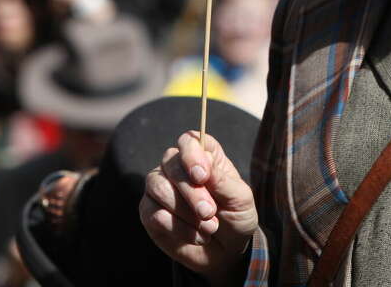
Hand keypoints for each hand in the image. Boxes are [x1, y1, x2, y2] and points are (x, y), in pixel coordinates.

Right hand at [140, 131, 257, 283]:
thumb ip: (223, 181)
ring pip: (158, 187)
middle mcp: (178, 167)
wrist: (227, 250)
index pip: (189, 140)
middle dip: (191, 191)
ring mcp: (161, 188)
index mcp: (204, 156)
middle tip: (209, 212)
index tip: (202, 176)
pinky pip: (153, 213)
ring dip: (184, 211)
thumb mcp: (240, 199)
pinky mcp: (149, 212)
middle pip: (171, 164)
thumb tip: (204, 165)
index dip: (192, 154)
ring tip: (209, 227)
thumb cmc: (236, 216)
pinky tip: (197, 236)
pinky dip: (177, 228)